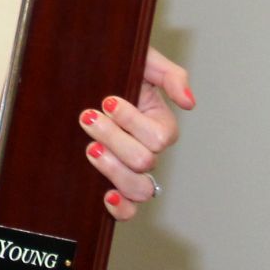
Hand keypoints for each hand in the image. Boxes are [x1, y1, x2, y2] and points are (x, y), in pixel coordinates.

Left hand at [81, 44, 195, 221]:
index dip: (132, 120)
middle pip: (145, 161)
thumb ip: (170, 75)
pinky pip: (127, 209)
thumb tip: (188, 102)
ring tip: (90, 148)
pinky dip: (121, 208)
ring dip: (113, 169)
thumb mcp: (144, 61)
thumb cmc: (116, 68)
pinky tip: (106, 195)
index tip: (108, 100)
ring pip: (139, 187)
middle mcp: (148, 149)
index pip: (159, 136)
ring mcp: (130, 168)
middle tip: (88, 118)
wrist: (80, 72)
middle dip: (114, 138)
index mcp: (159, 122)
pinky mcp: (110, 181)